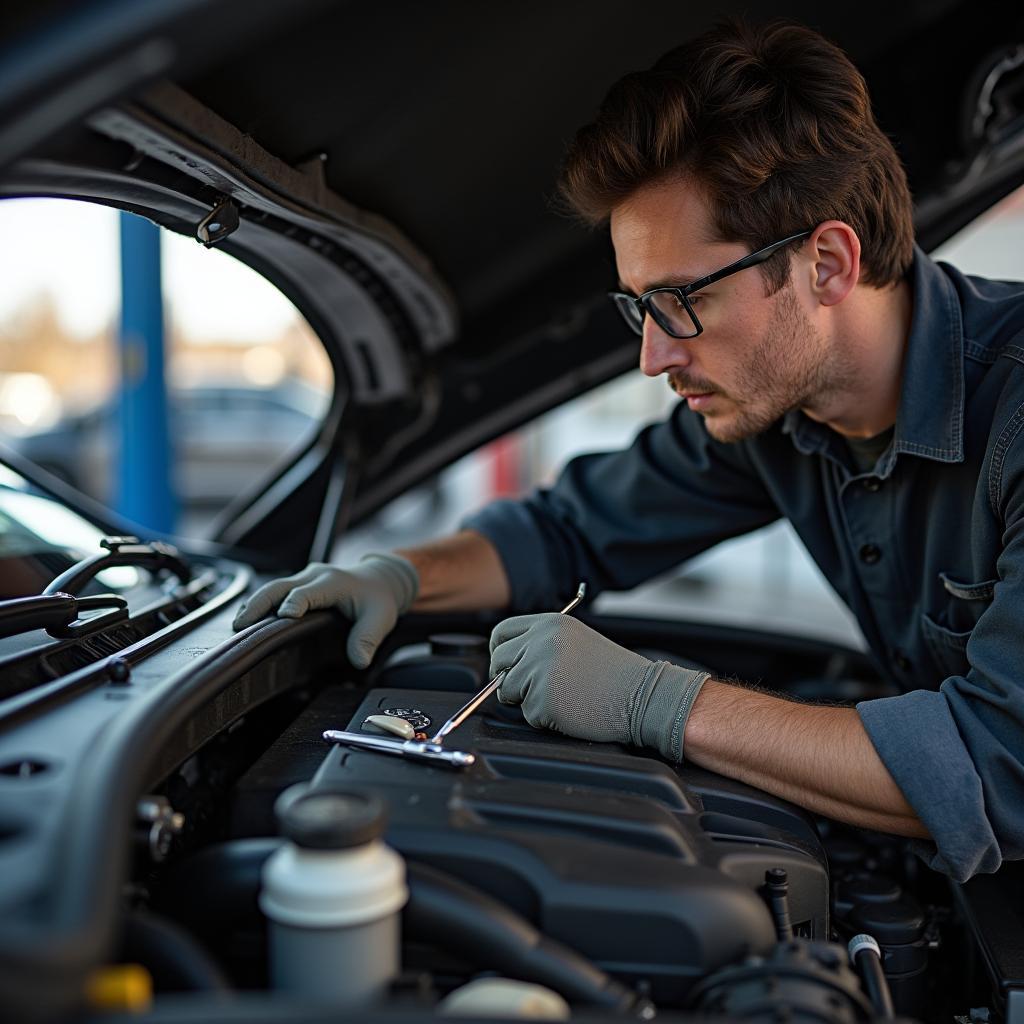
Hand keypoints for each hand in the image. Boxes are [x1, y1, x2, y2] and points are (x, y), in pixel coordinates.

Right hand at [232, 553, 418, 667]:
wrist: (379, 580)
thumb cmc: (377, 599)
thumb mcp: (381, 618)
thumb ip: (369, 639)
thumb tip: (359, 660)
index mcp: (332, 582)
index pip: (307, 592)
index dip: (295, 603)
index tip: (284, 616)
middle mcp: (314, 576)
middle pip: (278, 586)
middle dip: (259, 604)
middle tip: (241, 624)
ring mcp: (303, 578)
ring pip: (272, 588)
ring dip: (254, 604)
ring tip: (238, 625)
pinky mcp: (298, 584)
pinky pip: (274, 591)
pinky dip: (259, 604)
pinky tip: (247, 619)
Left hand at [489, 613, 708, 762]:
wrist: (644, 696)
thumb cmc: (615, 675)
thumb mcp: (576, 640)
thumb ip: (542, 642)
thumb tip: (510, 658)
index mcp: (550, 624)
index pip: (502, 632)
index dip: (501, 652)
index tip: (508, 665)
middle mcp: (540, 642)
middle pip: (498, 661)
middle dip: (509, 678)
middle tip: (533, 688)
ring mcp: (539, 670)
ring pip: (508, 689)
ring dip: (527, 699)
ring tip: (561, 696)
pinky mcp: (542, 700)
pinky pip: (526, 714)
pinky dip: (542, 718)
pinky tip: (568, 710)